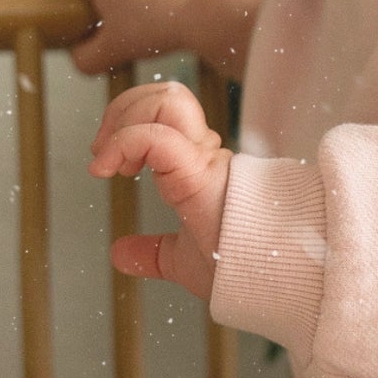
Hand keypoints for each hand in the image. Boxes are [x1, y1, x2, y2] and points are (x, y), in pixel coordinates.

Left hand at [85, 79, 231, 299]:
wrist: (277, 282)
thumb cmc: (245, 270)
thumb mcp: (186, 261)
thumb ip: (154, 253)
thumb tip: (121, 253)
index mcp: (202, 167)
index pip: (168, 110)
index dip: (128, 121)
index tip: (103, 164)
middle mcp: (207, 155)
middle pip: (167, 95)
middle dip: (122, 111)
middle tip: (100, 151)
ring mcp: (206, 161)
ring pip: (167, 101)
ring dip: (123, 119)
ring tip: (106, 158)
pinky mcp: (201, 175)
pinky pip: (157, 137)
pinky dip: (123, 144)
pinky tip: (106, 169)